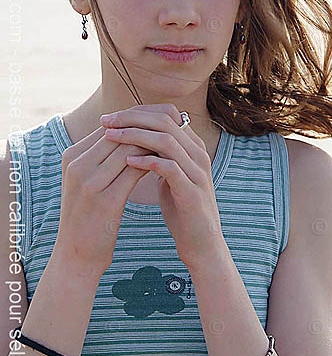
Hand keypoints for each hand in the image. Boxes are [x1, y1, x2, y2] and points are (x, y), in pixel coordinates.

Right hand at [55, 120, 156, 277]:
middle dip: (146, 131)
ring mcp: (89, 183)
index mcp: (71, 156)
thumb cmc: (87, 215)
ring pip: (129, 151)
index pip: (108, 128)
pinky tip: (167, 166)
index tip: (157, 124)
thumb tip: (133, 133)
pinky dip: (152, 165)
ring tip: (171, 145)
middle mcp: (77, 165)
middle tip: (170, 130)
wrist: (76, 255)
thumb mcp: (88, 180)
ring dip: (152, 146)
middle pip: (119, 135)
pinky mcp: (105, 201)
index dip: (135, 123)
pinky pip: (135, 172)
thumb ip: (102, 157)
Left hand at [101, 103, 225, 268]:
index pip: (165, 115)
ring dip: (135, 136)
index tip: (110, 117)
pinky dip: (147, 161)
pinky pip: (169, 167)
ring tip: (111, 137)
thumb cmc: (181, 208)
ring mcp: (198, 171)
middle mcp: (198, 154)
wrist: (201, 243)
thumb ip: (160, 155)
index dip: (136, 112)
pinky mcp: (192, 191)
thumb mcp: (170, 175)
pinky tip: (126, 162)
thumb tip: (135, 139)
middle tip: (106, 121)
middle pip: (165, 121)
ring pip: (167, 140)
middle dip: (132, 118)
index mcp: (193, 147)